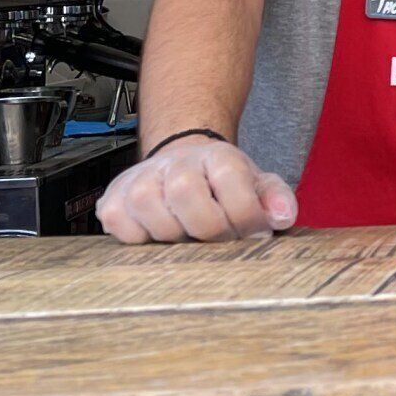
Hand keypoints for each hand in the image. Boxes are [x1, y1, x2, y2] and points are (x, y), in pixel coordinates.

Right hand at [97, 135, 297, 243]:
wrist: (184, 168)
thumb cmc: (223, 185)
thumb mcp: (258, 186)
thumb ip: (276, 199)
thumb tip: (282, 216)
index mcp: (217, 157)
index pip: (231, 181)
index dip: (246, 216)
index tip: (253, 233)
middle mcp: (176, 163)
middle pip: (186, 193)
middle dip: (209, 228)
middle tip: (219, 239)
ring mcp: (140, 180)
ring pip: (150, 210)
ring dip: (174, 235)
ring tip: (188, 235)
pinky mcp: (113, 200)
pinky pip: (122, 227)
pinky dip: (140, 239)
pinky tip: (158, 234)